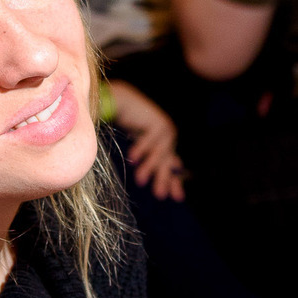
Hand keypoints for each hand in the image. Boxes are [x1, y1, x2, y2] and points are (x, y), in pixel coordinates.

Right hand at [109, 79, 184, 200]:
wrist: (120, 100)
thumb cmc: (126, 124)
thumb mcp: (139, 147)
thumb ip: (146, 159)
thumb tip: (148, 180)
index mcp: (163, 143)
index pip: (172, 165)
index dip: (174, 181)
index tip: (177, 197)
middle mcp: (167, 138)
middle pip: (167, 162)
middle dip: (164, 179)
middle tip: (160, 195)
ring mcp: (165, 130)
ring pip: (159, 154)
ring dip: (149, 167)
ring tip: (140, 182)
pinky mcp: (158, 122)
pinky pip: (150, 141)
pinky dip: (141, 150)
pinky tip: (132, 160)